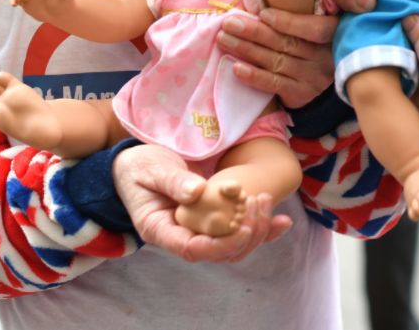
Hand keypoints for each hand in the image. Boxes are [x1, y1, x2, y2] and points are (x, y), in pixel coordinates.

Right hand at [112, 143, 290, 262]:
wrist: (136, 165)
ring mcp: (198, 230)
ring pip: (232, 246)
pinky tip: (282, 220)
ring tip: (265, 201)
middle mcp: (181, 237)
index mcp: (160, 230)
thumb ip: (172, 181)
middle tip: (258, 202)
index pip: (192, 249)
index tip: (242, 229)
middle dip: (245, 234)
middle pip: (218, 252)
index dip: (220, 244)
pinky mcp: (212, 220)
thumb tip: (197, 192)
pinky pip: (238, 232)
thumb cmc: (139, 167)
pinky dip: (261, 228)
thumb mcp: (150, 169)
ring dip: (255, 230)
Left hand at [218, 9, 335, 108]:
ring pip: (276, 61)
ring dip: (246, 50)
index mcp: (332, 34)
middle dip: (254, 32)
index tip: (262, 13)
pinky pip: (274, 84)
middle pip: (286, 44)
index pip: (313, 29)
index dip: (288, 22)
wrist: (323, 77)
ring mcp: (313, 78)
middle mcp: (324, 58)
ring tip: (224, 39)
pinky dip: (254, 76)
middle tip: (229, 23)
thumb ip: (297, 14)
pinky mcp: (301, 94)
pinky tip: (236, 68)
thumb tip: (257, 2)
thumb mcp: (314, 25)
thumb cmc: (311, 41)